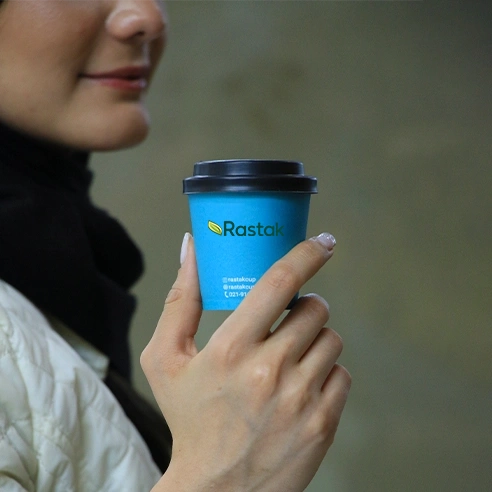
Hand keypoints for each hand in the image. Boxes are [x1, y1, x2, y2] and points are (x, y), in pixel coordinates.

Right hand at [141, 233, 350, 491]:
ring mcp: (300, 398)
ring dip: (315, 338)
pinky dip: (326, 372)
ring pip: (331, 339)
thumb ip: (180, 299)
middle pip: (314, 309)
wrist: (216, 489)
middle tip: (288, 320)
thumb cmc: (188, 418)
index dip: (306, 254)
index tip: (323, 242)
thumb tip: (192, 247)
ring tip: (291, 356)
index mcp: (230, 349)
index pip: (279, 282)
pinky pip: (342, 373)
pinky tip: (301, 385)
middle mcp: (269, 370)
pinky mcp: (323, 422)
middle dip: (306, 306)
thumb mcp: (166, 358)